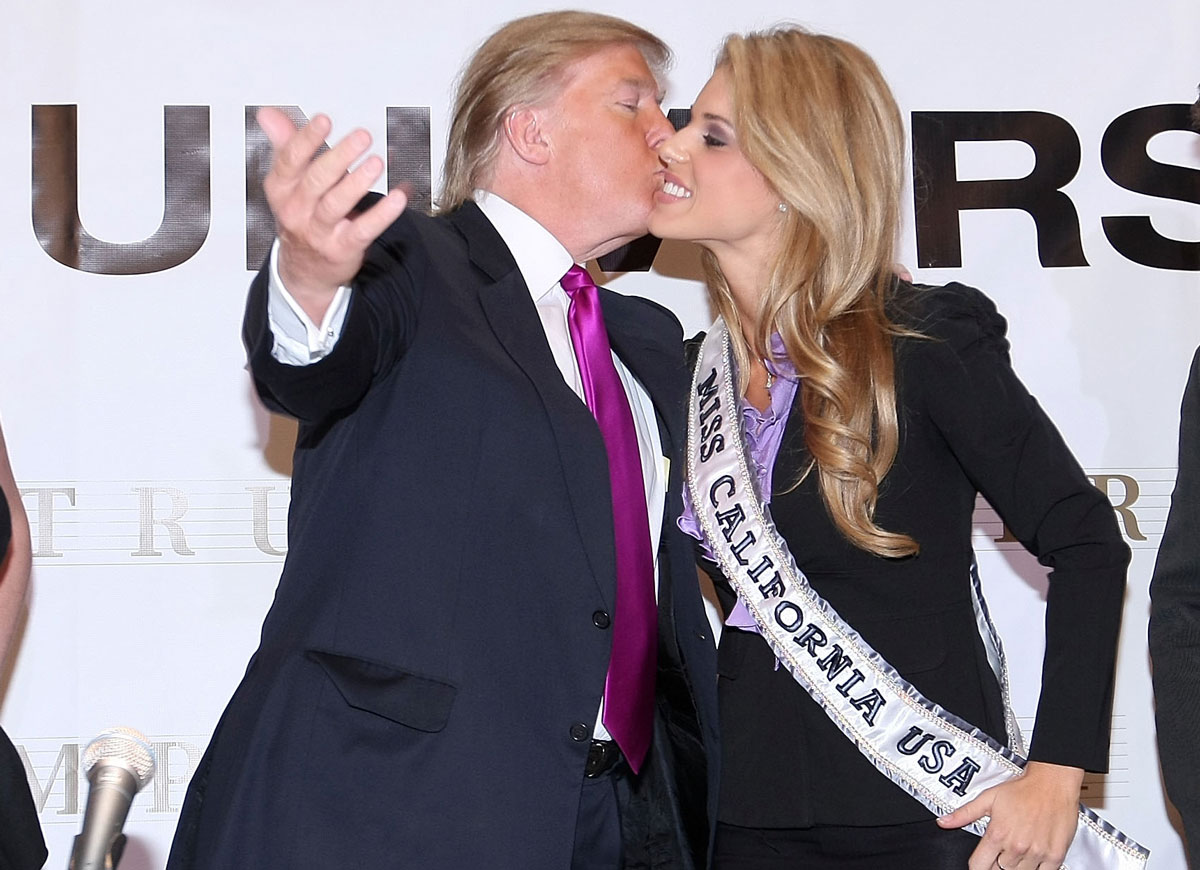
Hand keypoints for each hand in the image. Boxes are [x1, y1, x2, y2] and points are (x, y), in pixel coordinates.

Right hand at [257, 107, 408, 321]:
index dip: (307, 139)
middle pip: (316, 180)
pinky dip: (382, 215)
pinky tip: (398, 198)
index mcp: (281, 189)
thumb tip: (269, 114)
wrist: (304, 270)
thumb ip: (285, 145)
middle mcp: (296, 210)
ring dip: (357, 183)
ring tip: (377, 162)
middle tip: (362, 136)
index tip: (324, 120)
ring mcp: (318, 232)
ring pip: (336, 205)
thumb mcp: (288, 183)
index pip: (290, 160)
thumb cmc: (301, 216)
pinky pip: (363, 230)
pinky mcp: (342, 248)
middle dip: (339, 156)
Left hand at [938, 761, 1082, 869]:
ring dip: (1016, 866)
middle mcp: (1016, 847)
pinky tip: (1032, 856)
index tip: (981, 861)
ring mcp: (1036, 853)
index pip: (979, 866)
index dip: (977, 865)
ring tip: (1017, 850)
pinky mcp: (1055, 856)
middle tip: (1001, 851)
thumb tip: (943, 822)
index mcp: (997, 834)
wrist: (1052, 784)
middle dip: (996, 864)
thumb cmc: (1022, 789)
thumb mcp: (988, 798)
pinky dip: (1036, 869)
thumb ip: (964, 814)